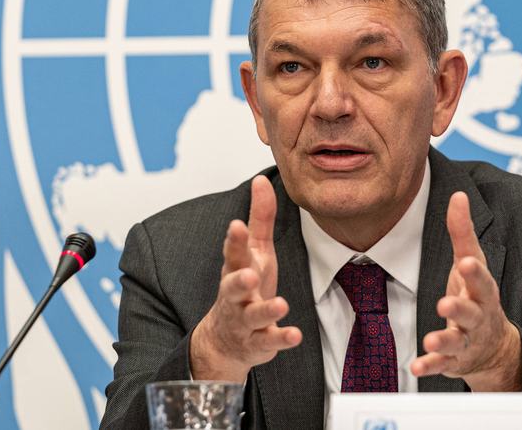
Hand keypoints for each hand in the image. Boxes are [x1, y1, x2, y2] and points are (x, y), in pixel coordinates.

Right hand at [190, 176, 301, 381]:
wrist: (226, 339)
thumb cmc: (246, 286)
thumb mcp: (255, 251)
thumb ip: (260, 218)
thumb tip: (261, 180)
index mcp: (237, 269)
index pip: (233, 253)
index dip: (234, 240)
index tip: (236, 225)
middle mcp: (236, 296)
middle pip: (234, 287)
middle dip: (239, 281)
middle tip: (249, 275)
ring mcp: (246, 320)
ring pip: (253, 316)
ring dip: (266, 310)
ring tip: (280, 305)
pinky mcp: (259, 342)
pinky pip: (270, 341)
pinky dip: (281, 339)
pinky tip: (295, 335)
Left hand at [411, 192, 521, 390]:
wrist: (493, 346)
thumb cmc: (477, 295)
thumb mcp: (471, 263)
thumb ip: (462, 232)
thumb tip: (458, 196)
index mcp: (482, 290)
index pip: (480, 278)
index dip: (473, 271)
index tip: (465, 262)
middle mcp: (477, 316)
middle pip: (471, 311)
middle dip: (460, 307)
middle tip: (446, 302)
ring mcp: (466, 339)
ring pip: (456, 339)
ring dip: (443, 338)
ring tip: (430, 338)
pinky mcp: (453, 358)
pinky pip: (441, 363)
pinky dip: (430, 364)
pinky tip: (416, 365)